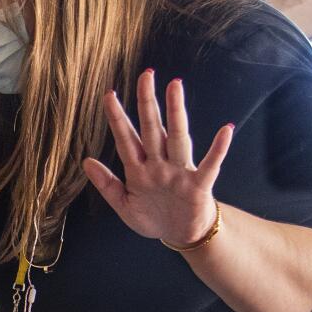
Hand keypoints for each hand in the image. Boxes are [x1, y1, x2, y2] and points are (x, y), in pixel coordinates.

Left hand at [82, 71, 233, 247]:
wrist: (180, 236)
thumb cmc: (154, 218)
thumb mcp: (124, 205)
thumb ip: (106, 184)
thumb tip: (86, 161)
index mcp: (139, 169)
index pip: (126, 138)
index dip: (117, 118)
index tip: (109, 94)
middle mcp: (160, 164)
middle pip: (152, 128)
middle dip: (147, 102)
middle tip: (145, 75)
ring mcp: (180, 172)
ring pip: (177, 137)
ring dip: (176, 113)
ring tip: (174, 86)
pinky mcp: (198, 185)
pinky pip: (210, 164)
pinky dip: (218, 148)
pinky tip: (226, 130)